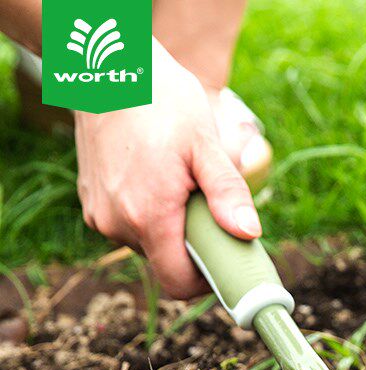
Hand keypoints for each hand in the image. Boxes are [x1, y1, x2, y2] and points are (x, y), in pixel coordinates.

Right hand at [74, 40, 261, 298]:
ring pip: (151, 244)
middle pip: (167, 263)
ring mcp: (100, 215)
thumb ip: (228, 192)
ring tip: (181, 183)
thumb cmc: (159, 99)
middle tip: (210, 206)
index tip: (228, 260)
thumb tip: (249, 233)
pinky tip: (158, 177)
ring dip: (173, 227)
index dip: (208, 281)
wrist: (104, 66)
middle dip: (195, 245)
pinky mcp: (92, 204)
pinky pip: (131, 226)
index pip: (179, 284)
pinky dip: (151, 214)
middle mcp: (116, 224)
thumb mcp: (204, 144)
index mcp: (147, 216)